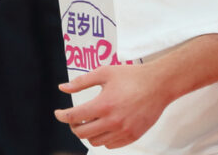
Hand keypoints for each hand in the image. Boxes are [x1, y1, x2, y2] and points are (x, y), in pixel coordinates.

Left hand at [54, 64, 169, 148]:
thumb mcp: (103, 73)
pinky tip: (103, 126)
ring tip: (89, 121)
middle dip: (73, 126)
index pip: (74, 117)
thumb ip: (81, 82)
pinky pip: (111, 145)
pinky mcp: (133, 136)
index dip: (62, 116)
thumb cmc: (131, 76)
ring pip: (96, 141)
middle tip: (73, 118)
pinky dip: (103, 138)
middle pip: (82, 133)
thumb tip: (62, 88)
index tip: (58, 113)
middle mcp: (113, 121)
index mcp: (104, 105)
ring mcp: (124, 131)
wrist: (159, 85)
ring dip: (88, 133)